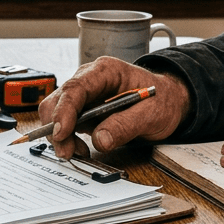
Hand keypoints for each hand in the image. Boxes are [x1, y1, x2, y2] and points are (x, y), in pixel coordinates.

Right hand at [37, 56, 191, 158]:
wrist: (168, 102)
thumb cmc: (161, 100)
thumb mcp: (151, 114)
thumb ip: (125, 125)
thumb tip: (100, 140)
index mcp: (105, 71)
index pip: (75, 88)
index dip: (64, 111)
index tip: (62, 133)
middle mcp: (88, 80)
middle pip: (58, 100)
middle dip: (56, 127)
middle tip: (67, 152)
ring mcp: (83, 95)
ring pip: (55, 113)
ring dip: (61, 136)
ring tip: (78, 152)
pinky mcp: (82, 110)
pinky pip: (65, 124)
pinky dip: (67, 139)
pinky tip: (81, 148)